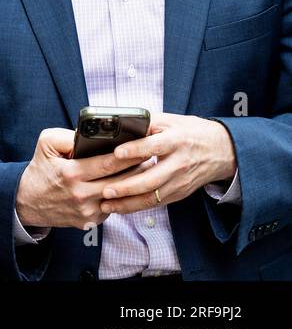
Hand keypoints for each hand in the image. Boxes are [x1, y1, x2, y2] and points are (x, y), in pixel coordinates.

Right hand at [15, 128, 144, 229]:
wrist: (28, 202)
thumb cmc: (40, 170)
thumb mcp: (46, 144)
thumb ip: (67, 136)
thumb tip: (91, 135)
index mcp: (71, 173)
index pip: (108, 163)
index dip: (128, 156)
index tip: (143, 147)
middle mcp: (81, 195)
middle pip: (120, 181)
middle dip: (138, 169)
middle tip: (151, 157)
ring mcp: (87, 211)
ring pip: (120, 196)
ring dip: (134, 184)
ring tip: (145, 170)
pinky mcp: (90, 222)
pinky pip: (112, 207)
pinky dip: (120, 197)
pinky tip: (126, 187)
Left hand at [98, 113, 237, 214]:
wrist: (222, 150)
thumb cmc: (190, 132)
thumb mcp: (170, 121)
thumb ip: (146, 123)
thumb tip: (118, 125)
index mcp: (176, 141)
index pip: (154, 146)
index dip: (135, 150)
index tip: (116, 153)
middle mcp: (179, 164)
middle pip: (152, 179)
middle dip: (127, 187)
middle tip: (106, 190)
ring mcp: (180, 181)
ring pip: (153, 196)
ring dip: (128, 203)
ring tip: (106, 204)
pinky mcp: (179, 193)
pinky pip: (156, 202)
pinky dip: (137, 206)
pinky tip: (119, 207)